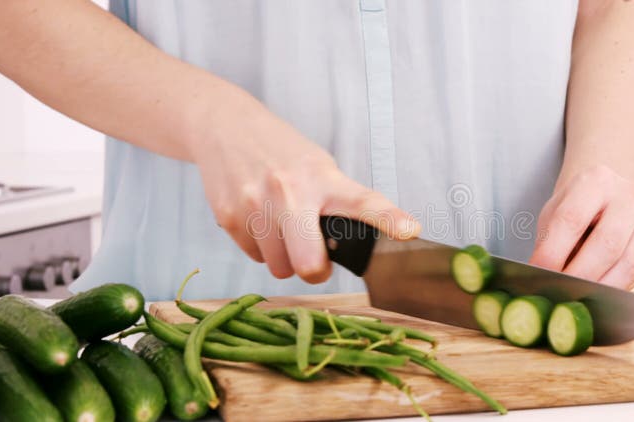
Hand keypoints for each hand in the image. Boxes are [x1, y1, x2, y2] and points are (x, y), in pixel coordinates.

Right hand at [189, 94, 418, 282]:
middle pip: (309, 263)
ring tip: (282, 227)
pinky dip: (261, 247)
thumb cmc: (282, 153)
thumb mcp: (318, 167)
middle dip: (316, 271)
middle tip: (317, 262)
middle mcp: (290, 191)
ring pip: (280, 267)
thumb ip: (337, 203)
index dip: (389, 218)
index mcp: (323, 179)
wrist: (225, 127)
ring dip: (285, 258)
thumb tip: (355, 248)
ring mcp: (256, 205)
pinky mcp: (229, 217)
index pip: (363, 201)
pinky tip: (259, 220)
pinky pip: (255, 257)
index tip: (409, 231)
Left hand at [528, 165, 633, 288]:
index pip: (572, 218)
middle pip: (607, 242)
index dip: (554, 250)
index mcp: (596, 181)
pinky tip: (597, 294)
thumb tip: (541, 275)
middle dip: (580, 273)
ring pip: (629, 262)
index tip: (539, 272)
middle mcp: (628, 197)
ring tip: (578, 296)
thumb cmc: (575, 208)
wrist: (605, 200)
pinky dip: (615, 289)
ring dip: (601, 286)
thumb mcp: (554, 215)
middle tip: (560, 290)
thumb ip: (549, 242)